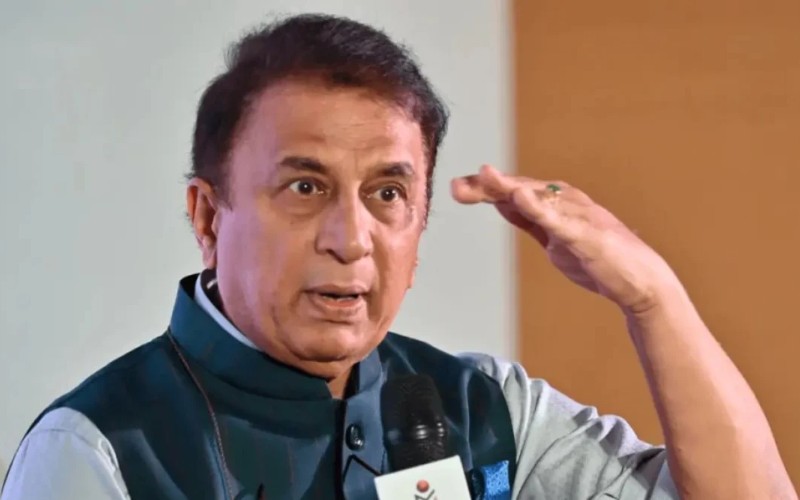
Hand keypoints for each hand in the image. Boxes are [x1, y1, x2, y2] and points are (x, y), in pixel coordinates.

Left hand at [451, 165, 679, 313]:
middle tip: (457, 185)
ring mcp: (577, 216)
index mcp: (555, 202)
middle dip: (488, 186)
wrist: (638, 281)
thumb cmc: (597, 257)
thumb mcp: (552, 237)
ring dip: (509, 187)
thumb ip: (529, 218)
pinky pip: (560, 220)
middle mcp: (565, 201)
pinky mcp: (588, 235)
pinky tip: (520, 198)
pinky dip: (539, 208)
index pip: (513, 192)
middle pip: (520, 189)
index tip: (457, 188)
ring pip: (538, 197)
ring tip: (484, 176)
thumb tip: (501, 202)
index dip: (484, 188)